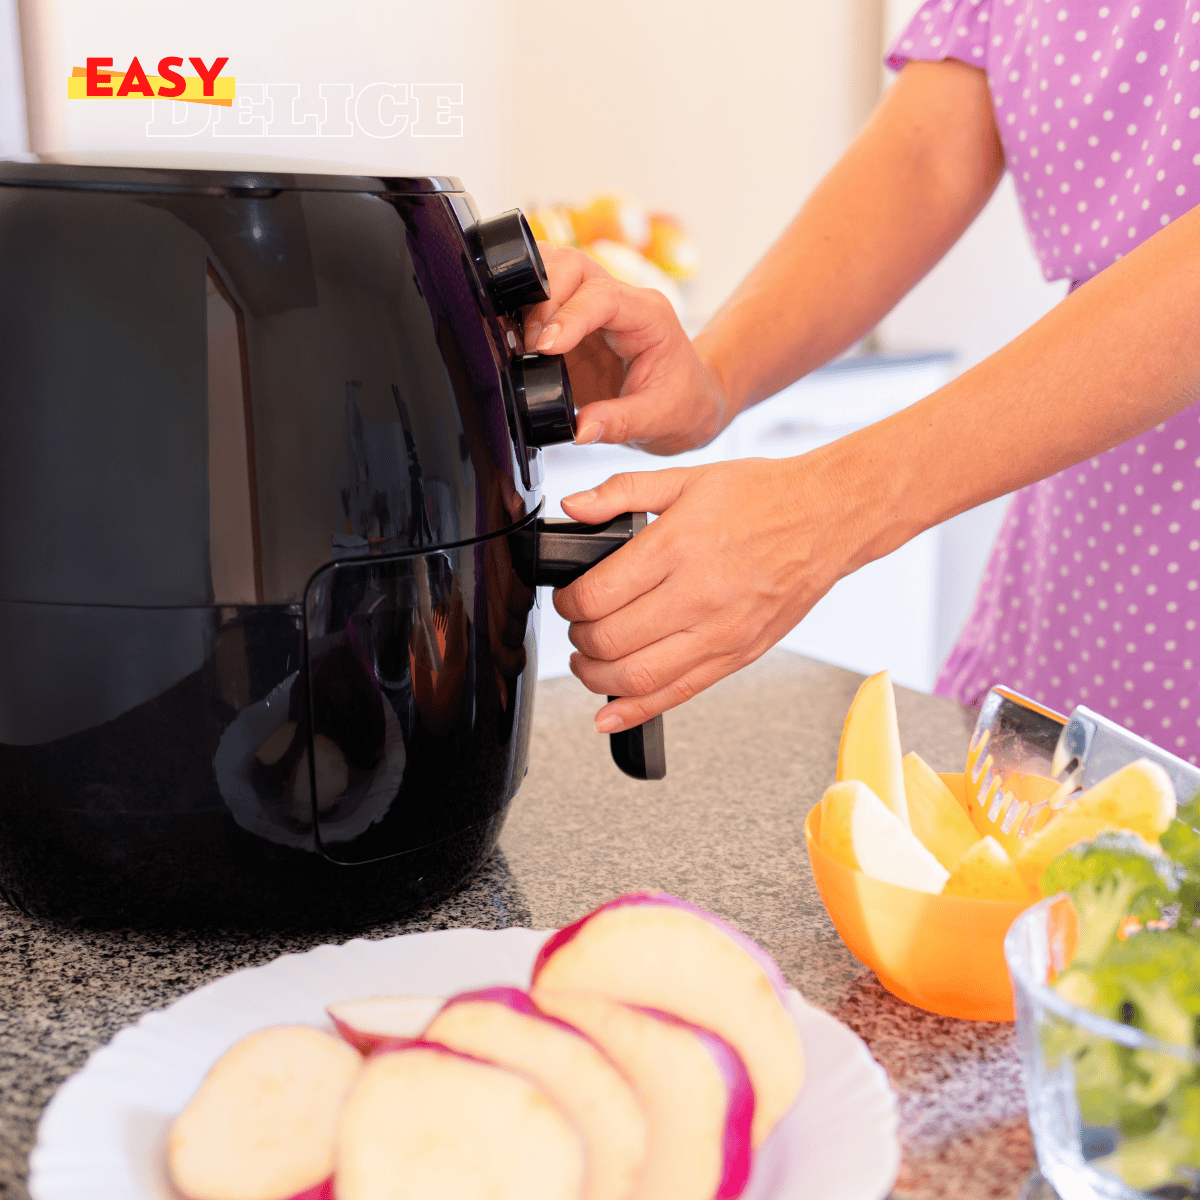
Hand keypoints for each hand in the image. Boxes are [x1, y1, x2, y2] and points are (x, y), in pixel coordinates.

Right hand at [523, 245, 726, 454]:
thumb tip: (580, 429)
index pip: (602, 296)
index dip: (568, 315)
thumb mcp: (658, 420)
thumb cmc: (681, 405)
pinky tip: (515, 339)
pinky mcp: (573, 323)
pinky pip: (542, 298)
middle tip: (530, 345)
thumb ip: (619, 423)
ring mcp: (594, 308)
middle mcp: (621, 301)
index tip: (544, 347)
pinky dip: (523, 309)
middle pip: (572, 265)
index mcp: (648, 316)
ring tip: (519, 340)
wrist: (687, 404)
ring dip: (529, 296)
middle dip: (543, 298)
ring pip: (554, 269)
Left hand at [554, 452, 870, 731]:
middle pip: (610, 641)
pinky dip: (635, 711)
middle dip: (578, 640)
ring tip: (587, 662)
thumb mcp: (686, 479)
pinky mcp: (737, 656)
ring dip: (596, 677)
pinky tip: (608, 713)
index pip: (597, 596)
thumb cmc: (763, 497)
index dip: (567, 604)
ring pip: (637, 678)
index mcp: (677, 547)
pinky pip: (677, 695)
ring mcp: (720, 633)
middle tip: (577, 627)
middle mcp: (698, 596)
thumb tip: (573, 507)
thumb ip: (621, 491)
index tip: (568, 599)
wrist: (827, 518)